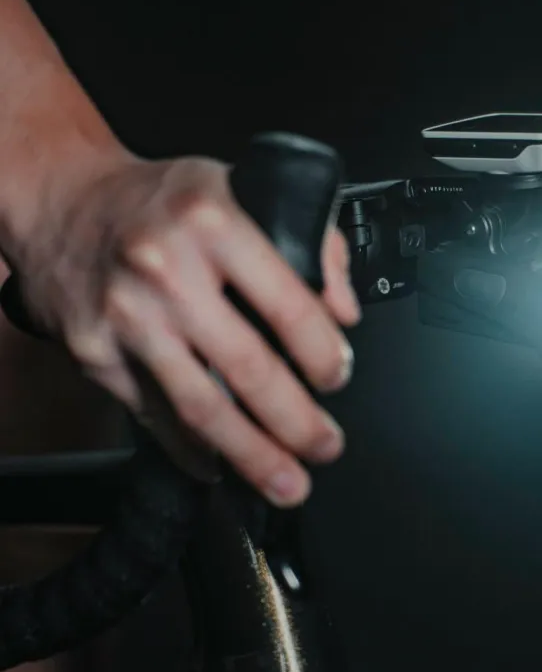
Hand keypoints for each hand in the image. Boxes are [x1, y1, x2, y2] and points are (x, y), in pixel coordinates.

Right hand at [5, 148, 360, 506]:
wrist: (66, 202)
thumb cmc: (163, 202)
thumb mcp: (244, 190)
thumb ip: (310, 243)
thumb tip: (344, 312)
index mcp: (213, 223)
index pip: (288, 305)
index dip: (322, 353)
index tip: (338, 377)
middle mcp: (166, 271)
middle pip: (247, 368)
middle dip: (297, 422)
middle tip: (325, 446)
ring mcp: (127, 317)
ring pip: (200, 406)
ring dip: (251, 455)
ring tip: (287, 482)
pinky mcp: (96, 353)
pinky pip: (153, 415)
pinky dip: (190, 450)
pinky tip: (220, 467)